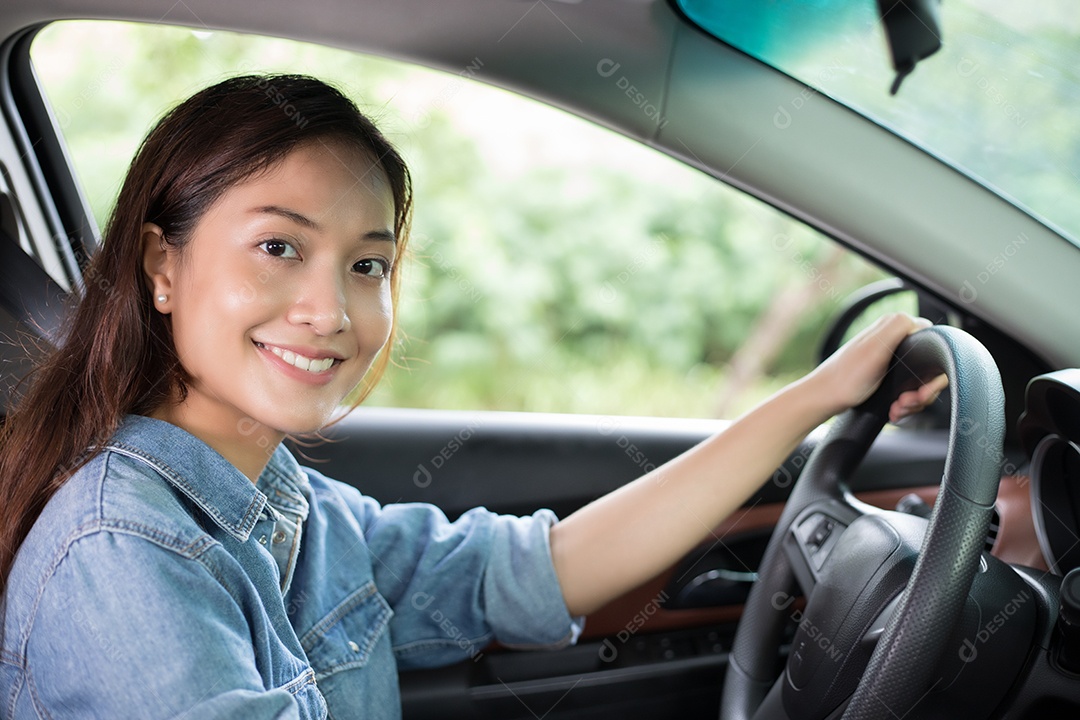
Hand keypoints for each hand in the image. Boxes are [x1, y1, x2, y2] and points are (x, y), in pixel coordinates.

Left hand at [808, 313, 947, 420]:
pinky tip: (894, 411)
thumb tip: (923, 322)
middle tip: (905, 403)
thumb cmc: (846, 377)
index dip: (933, 372)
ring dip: (913, 402)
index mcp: (894, 328)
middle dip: (922, 392)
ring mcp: (892, 361)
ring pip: (920, 384)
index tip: (920, 390)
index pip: (935, 345)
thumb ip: (899, 327)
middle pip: (929, 369)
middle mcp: (894, 341)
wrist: (824, 398)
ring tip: (897, 409)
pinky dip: (905, 405)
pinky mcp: (888, 377)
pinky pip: (909, 392)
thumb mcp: (875, 348)